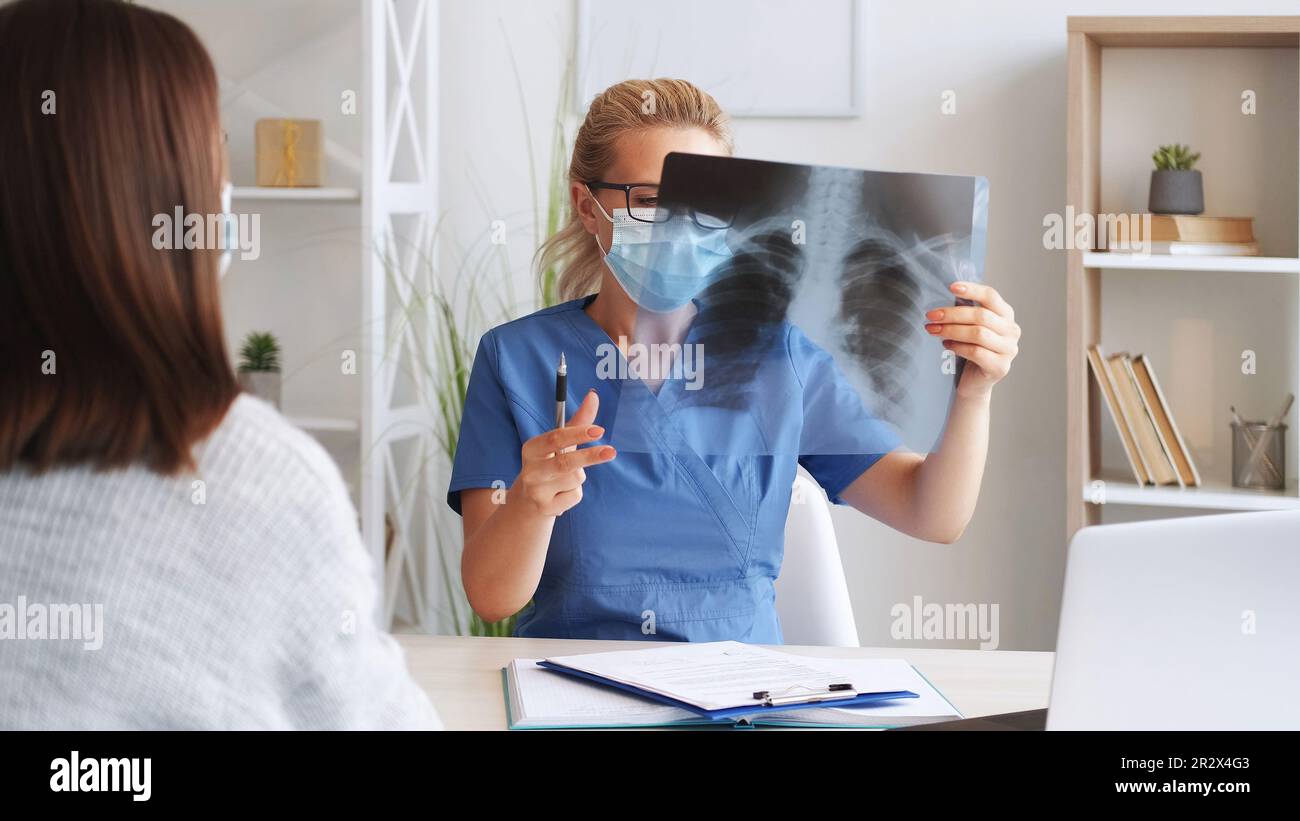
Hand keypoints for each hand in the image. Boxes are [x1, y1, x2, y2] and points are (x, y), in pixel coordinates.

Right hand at [512, 389, 615, 517]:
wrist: (528, 503)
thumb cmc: (548, 465)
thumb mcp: (559, 444)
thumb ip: (578, 421)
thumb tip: (594, 395)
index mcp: (532, 448)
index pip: (555, 438)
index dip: (578, 433)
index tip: (599, 430)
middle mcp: (530, 469)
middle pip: (565, 462)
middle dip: (590, 456)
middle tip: (611, 451)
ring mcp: (535, 490)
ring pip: (575, 479)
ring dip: (579, 478)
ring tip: (565, 480)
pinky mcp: (544, 508)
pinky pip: (575, 496)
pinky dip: (575, 494)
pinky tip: (561, 495)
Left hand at [924, 281, 1019, 399]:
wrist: (974, 383)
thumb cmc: (971, 349)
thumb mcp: (970, 326)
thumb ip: (965, 310)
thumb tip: (947, 292)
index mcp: (1006, 315)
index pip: (991, 296)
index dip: (972, 290)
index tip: (951, 287)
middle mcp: (1012, 331)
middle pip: (981, 316)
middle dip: (952, 314)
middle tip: (931, 316)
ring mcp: (1009, 350)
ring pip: (978, 334)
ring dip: (952, 330)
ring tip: (934, 330)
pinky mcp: (1000, 367)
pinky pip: (976, 352)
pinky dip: (957, 347)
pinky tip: (946, 345)